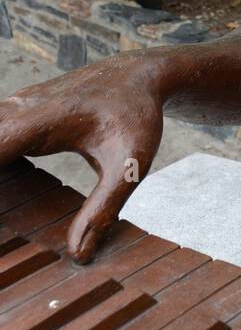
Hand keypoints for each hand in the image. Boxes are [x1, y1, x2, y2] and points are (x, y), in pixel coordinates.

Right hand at [0, 54, 164, 262]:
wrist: (138, 75)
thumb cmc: (136, 115)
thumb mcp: (130, 166)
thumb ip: (104, 209)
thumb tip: (78, 255)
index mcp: (43, 121)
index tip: (1, 214)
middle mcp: (20, 109)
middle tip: (7, 220)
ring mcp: (14, 106)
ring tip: (8, 213)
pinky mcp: (15, 112)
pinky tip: (9, 193)